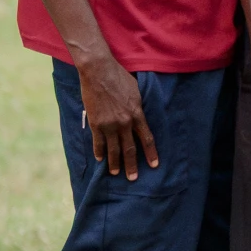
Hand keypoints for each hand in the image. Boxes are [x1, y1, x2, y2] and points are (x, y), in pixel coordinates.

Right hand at [73, 53, 157, 181]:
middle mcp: (124, 122)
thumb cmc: (120, 78)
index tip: (155, 165)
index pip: (147, 138)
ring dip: (115, 163)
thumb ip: (139, 107)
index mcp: (137, 114)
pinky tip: (100, 160)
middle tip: (133, 178)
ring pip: (113, 149)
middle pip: (130, 148)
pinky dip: (99, 152)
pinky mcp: (95, 122)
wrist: (99, 72)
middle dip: (132, 165)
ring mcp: (109, 124)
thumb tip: (141, 117)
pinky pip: (97, 142)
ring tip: (116, 173)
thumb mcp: (137, 92)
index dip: (151, 153)